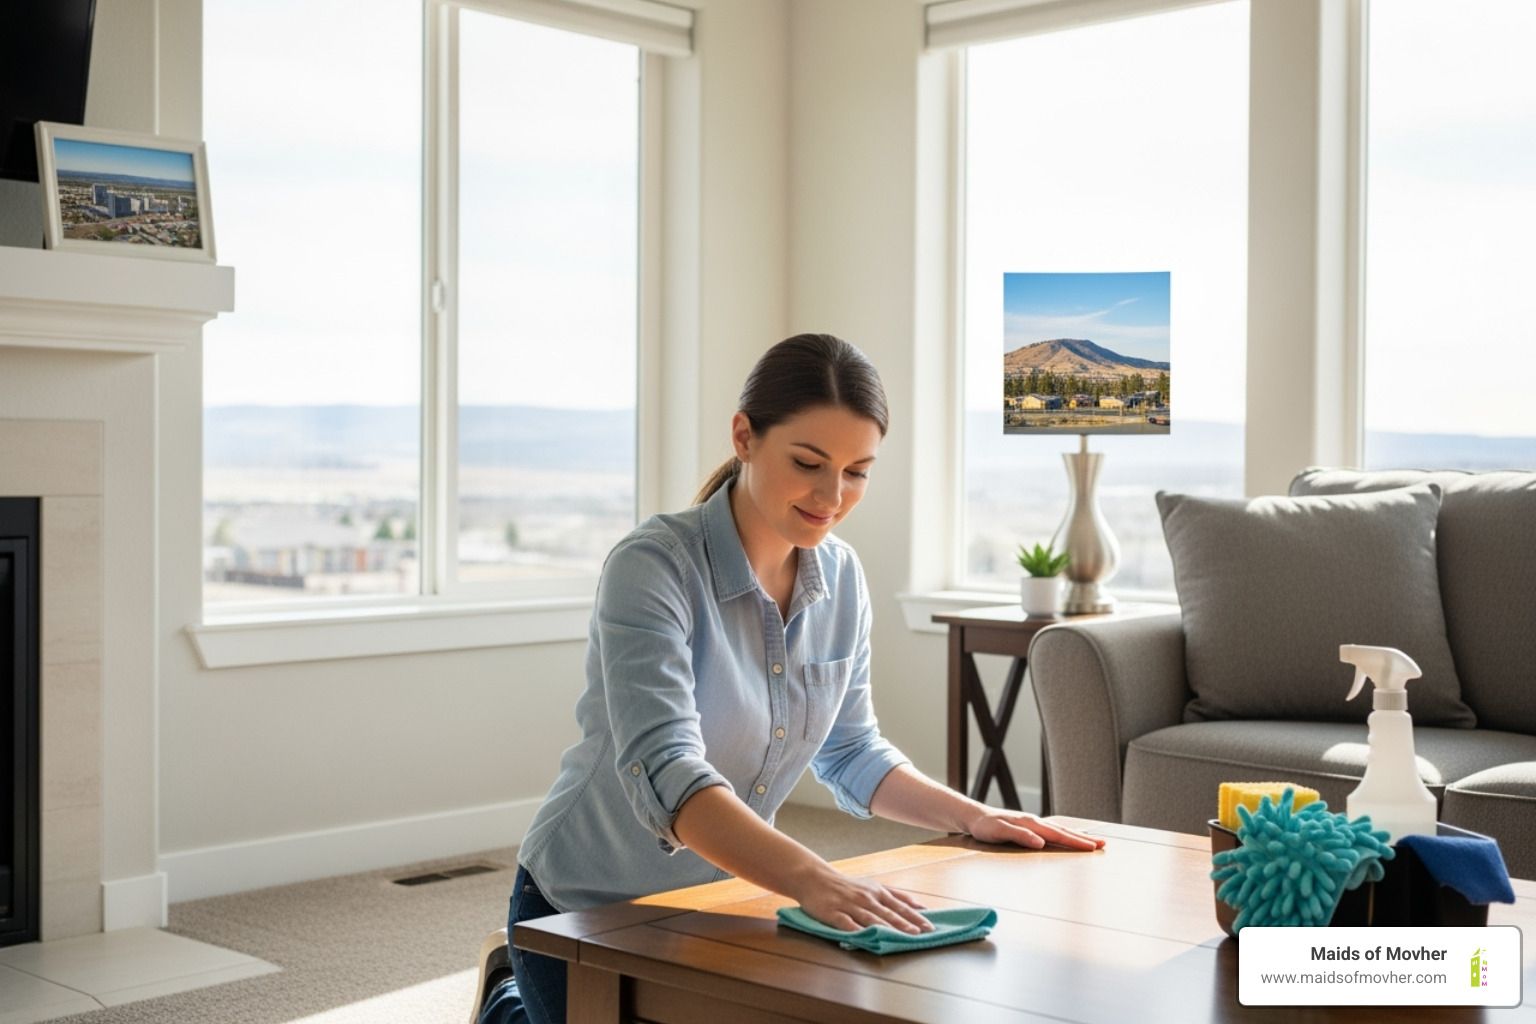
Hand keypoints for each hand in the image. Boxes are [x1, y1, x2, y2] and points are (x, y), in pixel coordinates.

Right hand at [792, 866, 934, 934]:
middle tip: (920, 934)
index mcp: (877, 892)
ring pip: (871, 918)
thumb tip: (920, 906)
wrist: (815, 878)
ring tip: (900, 936)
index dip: (915, 917)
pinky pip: (847, 924)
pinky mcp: (833, 913)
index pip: (900, 905)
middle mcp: (866, 897)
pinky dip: (856, 931)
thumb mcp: (873, 886)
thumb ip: (896, 895)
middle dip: (905, 924)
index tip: (930, 927)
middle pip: (888, 913)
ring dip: (887, 927)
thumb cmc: (847, 885)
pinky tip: (865, 938)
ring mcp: (849, 905)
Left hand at [963, 808, 1104, 850]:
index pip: (1057, 835)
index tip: (1092, 847)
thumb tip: (1041, 842)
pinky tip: (1071, 836)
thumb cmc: (984, 827)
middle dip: (1083, 839)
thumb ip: (1019, 836)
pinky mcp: (1030, 827)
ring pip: (1060, 830)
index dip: (1075, 841)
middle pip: (1063, 832)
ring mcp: (1034, 824)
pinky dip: (1065, 833)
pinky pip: (1052, 831)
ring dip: (1077, 836)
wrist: (974, 817)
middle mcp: (1035, 822)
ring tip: (1094, 841)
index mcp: (1030, 824)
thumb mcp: (998, 832)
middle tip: (1103, 845)